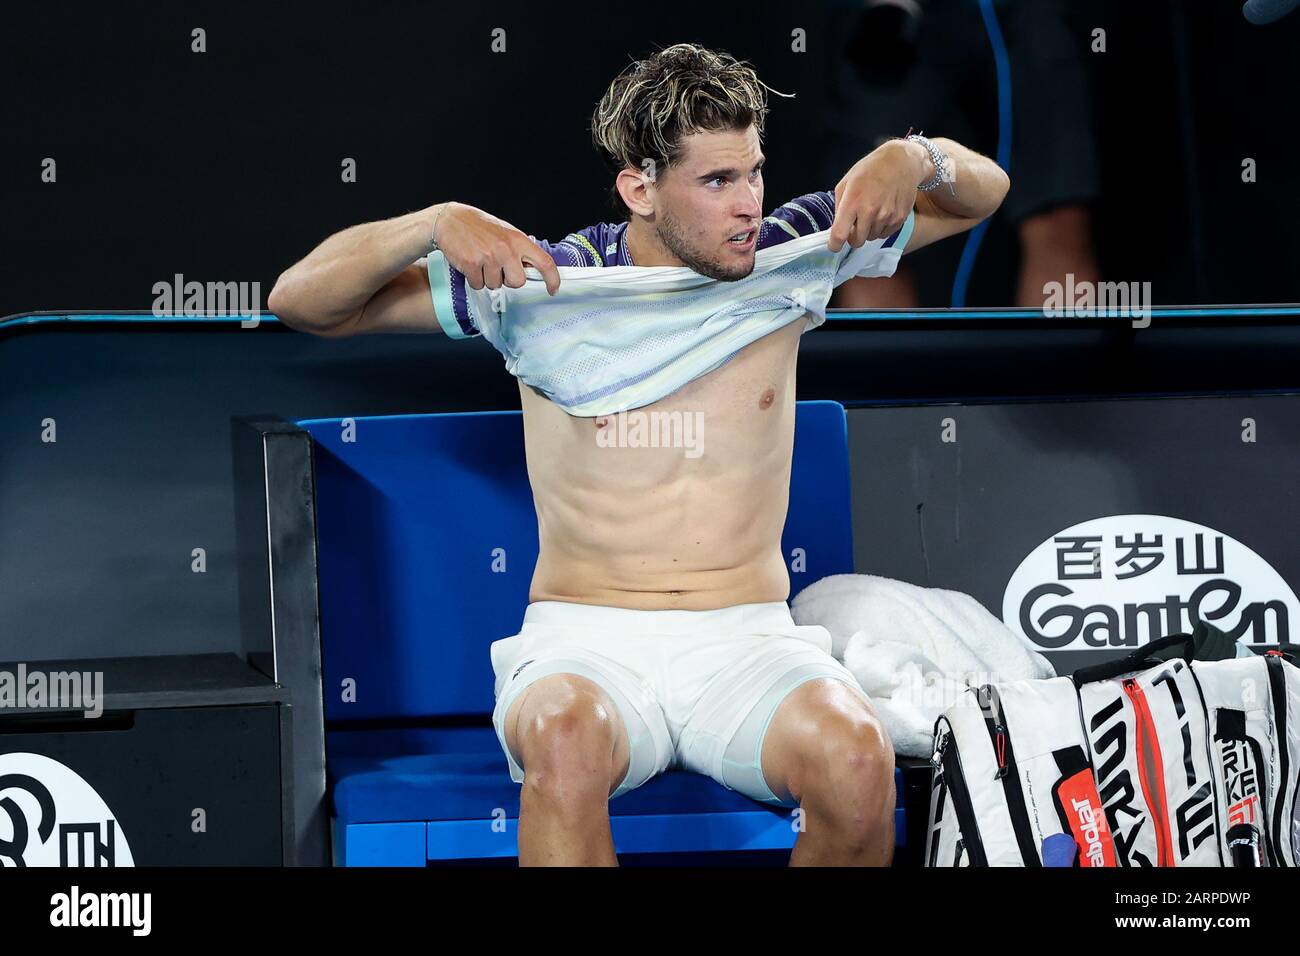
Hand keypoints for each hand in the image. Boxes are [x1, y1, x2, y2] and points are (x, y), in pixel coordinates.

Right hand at [432, 202, 560, 294]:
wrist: (450, 220)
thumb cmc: (480, 227)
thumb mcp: (506, 233)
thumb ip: (520, 251)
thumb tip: (533, 270)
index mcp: (518, 240)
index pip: (544, 262)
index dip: (552, 279)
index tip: (553, 290)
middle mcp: (506, 248)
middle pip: (517, 282)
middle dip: (507, 280)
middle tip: (497, 266)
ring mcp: (488, 257)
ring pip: (495, 286)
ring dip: (487, 278)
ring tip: (480, 260)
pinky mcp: (471, 264)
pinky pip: (478, 285)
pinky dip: (474, 279)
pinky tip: (470, 264)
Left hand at [828, 140, 925, 251]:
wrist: (901, 162)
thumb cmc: (871, 170)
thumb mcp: (847, 182)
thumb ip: (839, 206)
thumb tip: (836, 227)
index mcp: (853, 201)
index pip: (840, 234)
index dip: (834, 244)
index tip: (834, 246)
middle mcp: (870, 211)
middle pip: (857, 242)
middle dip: (853, 236)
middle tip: (855, 224)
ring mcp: (887, 216)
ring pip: (871, 237)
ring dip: (868, 230)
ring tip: (872, 211)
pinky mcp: (899, 219)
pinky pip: (885, 234)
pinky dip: (881, 227)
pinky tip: (883, 212)